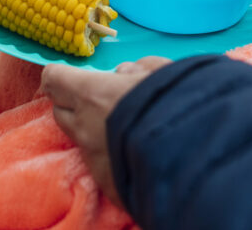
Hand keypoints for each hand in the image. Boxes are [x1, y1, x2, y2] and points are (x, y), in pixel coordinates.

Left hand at [41, 57, 171, 207]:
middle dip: (74, 103)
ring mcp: (94, 160)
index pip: (54, 79)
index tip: (71, 75)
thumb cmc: (180, 105)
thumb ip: (140, 68)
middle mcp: (85, 128)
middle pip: (60, 111)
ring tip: (124, 129)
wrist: (197, 159)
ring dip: (93, 131)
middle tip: (101, 101)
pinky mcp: (107, 184)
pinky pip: (100, 165)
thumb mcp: (164, 72)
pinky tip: (134, 154)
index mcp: (93, 95)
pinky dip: (112, 157)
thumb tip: (124, 72)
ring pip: (80, 140)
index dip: (60, 76)